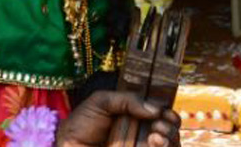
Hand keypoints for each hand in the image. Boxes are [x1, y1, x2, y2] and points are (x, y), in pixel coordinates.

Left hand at [58, 91, 180, 146]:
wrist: (70, 145)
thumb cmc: (82, 124)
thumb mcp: (101, 102)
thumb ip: (126, 100)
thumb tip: (155, 109)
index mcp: (135, 116)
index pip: (161, 114)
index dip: (167, 112)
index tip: (166, 112)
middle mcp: (142, 133)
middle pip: (170, 130)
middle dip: (170, 126)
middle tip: (159, 124)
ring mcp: (142, 146)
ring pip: (170, 144)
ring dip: (169, 138)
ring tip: (156, 135)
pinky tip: (153, 143)